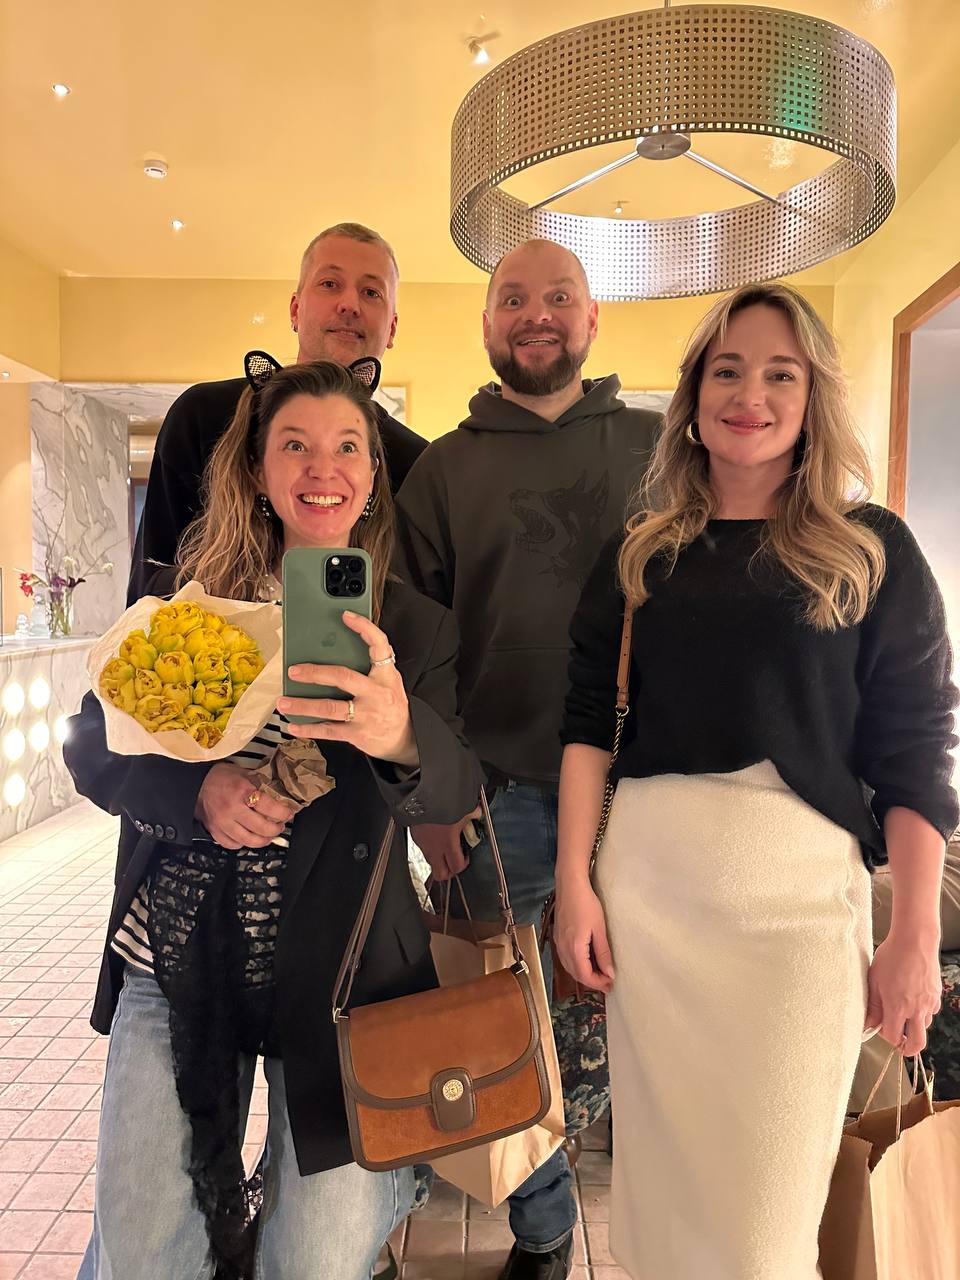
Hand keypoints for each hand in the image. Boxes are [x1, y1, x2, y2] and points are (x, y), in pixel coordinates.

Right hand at [195, 763, 294, 850]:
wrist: (195, 783)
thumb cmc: (218, 776)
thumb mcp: (243, 773)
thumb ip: (259, 783)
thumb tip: (277, 791)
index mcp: (241, 792)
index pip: (269, 807)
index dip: (283, 813)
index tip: (288, 813)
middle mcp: (232, 809)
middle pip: (261, 828)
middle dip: (276, 829)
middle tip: (280, 826)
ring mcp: (222, 822)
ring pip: (248, 841)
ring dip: (263, 840)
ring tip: (269, 836)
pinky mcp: (215, 830)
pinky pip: (232, 844)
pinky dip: (243, 844)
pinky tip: (249, 838)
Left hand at [278, 612, 416, 766]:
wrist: (405, 738)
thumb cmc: (392, 705)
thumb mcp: (391, 681)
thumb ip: (373, 665)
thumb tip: (341, 646)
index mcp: (386, 675)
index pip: (379, 645)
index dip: (364, 628)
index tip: (346, 616)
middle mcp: (376, 693)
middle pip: (343, 677)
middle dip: (315, 673)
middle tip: (294, 671)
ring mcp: (366, 715)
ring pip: (330, 708)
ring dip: (303, 705)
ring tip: (284, 702)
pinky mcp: (357, 733)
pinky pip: (328, 730)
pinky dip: (308, 728)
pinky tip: (293, 725)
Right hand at [413, 806, 481, 880]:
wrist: (422, 793)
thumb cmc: (443, 800)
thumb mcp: (465, 807)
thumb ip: (473, 814)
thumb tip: (478, 813)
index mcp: (448, 843)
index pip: (456, 867)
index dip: (463, 865)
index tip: (465, 856)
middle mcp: (434, 848)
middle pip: (440, 874)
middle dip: (448, 871)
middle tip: (453, 861)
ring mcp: (422, 844)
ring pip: (430, 862)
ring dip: (438, 860)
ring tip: (444, 847)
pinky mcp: (414, 836)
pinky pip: (422, 848)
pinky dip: (429, 847)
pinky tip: (434, 836)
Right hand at [554, 878, 614, 993]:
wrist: (569, 885)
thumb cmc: (586, 903)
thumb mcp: (599, 929)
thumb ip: (603, 953)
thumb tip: (609, 972)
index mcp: (574, 948)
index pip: (585, 976)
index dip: (598, 983)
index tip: (610, 984)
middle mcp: (563, 948)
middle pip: (576, 974)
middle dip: (592, 981)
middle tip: (607, 982)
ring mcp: (558, 943)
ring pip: (570, 967)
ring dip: (583, 974)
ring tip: (599, 974)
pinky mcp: (558, 936)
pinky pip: (566, 958)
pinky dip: (576, 965)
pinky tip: (586, 961)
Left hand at [865, 928, 942, 1055]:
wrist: (915, 940)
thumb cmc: (892, 956)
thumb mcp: (874, 979)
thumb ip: (872, 1005)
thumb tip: (868, 1024)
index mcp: (897, 1007)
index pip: (893, 1037)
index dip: (886, 1037)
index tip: (880, 1029)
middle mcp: (916, 1009)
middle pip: (917, 1043)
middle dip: (908, 1049)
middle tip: (901, 1045)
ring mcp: (928, 1003)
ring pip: (924, 1027)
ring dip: (914, 1027)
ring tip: (904, 1014)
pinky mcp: (936, 996)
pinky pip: (931, 1012)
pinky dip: (923, 1012)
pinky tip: (914, 1001)